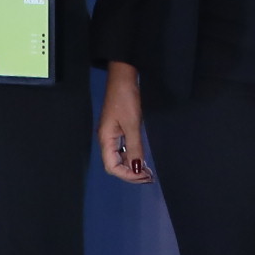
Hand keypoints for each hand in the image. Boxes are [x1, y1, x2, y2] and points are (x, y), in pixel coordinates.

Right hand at [97, 63, 152, 184]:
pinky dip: (132, 156)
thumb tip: (136, 169)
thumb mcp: (132, 124)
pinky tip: (141, 158)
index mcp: (106, 140)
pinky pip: (122, 149)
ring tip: (148, 171)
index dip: (127, 175)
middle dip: (131, 173)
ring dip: (132, 166)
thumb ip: (134, 148)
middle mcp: (106, 140)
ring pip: (119, 158)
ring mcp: (111, 134)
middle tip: (149, 177)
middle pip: (115, 165)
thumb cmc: (126, 99)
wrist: (123, 77)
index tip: (144, 176)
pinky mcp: (117, 129)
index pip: (112, 167)